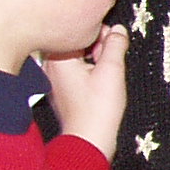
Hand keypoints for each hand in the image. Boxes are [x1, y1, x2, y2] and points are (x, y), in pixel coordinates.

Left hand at [42, 23, 128, 158]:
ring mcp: (55, 78)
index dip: (100, 33)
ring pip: (78, 55)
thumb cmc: (98, 110)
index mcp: (59, 57)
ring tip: (104, 74)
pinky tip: (99, 84)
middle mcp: (51, 65)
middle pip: (77, 41)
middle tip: (108, 61)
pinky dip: (89, 71)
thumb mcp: (112, 70)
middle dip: (97, 46)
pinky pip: (76, 70)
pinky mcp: (62, 89)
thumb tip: (118, 30)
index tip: (112, 44)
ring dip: (94, 58)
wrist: (89, 140)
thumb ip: (115, 43)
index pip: (78, 29)